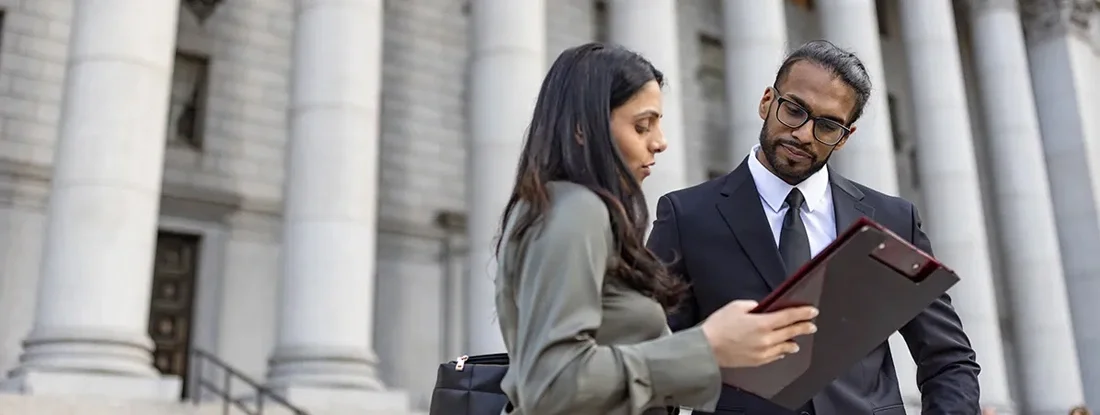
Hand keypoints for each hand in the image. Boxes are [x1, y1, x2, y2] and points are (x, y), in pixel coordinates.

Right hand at [700, 300, 817, 367]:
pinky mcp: (756, 361)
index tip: (812, 311)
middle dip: (803, 327)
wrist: (706, 348)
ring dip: (793, 342)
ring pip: (784, 347)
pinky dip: (780, 353)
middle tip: (812, 325)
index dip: (803, 313)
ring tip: (797, 341)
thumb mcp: (736, 306)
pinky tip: (782, 351)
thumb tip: (761, 309)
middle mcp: (766, 339)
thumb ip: (753, 306)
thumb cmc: (719, 326)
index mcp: (762, 323)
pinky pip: (774, 357)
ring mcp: (763, 352)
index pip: (789, 316)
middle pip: (791, 332)